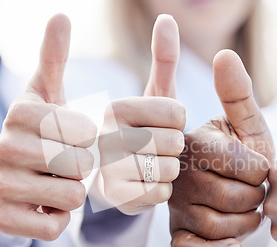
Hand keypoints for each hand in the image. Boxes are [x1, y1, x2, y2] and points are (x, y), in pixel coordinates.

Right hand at [0, 14, 96, 240]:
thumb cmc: (34, 131)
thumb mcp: (42, 92)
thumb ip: (53, 56)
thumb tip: (61, 15)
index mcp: (20, 112)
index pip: (86, 131)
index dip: (88, 138)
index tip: (71, 137)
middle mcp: (4, 147)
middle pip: (81, 164)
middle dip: (81, 166)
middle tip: (64, 163)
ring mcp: (0, 186)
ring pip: (72, 197)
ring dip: (72, 193)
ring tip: (55, 181)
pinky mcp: (2, 220)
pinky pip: (55, 227)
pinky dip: (57, 219)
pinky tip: (44, 205)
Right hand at [98, 15, 185, 214]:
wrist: (98, 176)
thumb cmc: (134, 131)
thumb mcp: (149, 95)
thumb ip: (162, 59)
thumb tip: (168, 18)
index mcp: (114, 107)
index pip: (177, 113)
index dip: (178, 121)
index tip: (161, 124)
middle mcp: (103, 136)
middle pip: (174, 142)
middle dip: (172, 147)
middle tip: (153, 148)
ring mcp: (103, 169)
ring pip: (168, 170)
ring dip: (166, 171)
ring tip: (145, 165)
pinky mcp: (112, 198)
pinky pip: (158, 195)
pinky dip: (156, 192)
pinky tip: (140, 185)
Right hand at [169, 50, 273, 246]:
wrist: (225, 184)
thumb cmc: (239, 150)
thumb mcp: (244, 122)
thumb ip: (237, 92)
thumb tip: (224, 53)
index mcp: (193, 141)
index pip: (243, 165)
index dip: (261, 171)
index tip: (259, 167)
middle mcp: (178, 172)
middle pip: (233, 198)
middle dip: (256, 199)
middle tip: (255, 191)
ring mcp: (173, 204)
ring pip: (216, 226)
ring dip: (245, 224)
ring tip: (248, 212)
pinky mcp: (175, 232)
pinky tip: (232, 245)